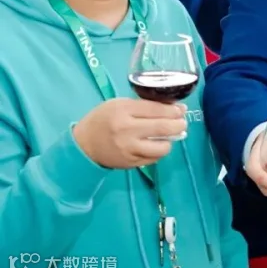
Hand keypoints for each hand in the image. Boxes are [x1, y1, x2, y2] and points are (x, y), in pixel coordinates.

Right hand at [72, 98, 186, 168]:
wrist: (83, 145)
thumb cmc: (103, 119)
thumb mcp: (119, 104)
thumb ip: (143, 105)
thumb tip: (172, 107)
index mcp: (123, 111)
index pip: (157, 109)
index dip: (174, 110)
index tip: (181, 109)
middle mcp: (127, 130)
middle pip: (163, 128)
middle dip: (179, 124)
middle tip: (182, 123)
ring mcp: (129, 149)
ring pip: (162, 147)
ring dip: (171, 141)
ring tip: (170, 136)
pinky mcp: (130, 163)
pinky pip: (154, 158)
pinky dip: (159, 151)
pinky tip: (157, 144)